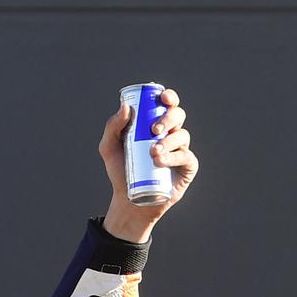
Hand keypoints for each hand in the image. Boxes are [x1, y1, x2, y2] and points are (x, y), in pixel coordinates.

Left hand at [98, 88, 198, 241]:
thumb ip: (112, 127)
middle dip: (169, 118)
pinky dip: (173, 157)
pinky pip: (186, 156)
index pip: (166, 105)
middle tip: (154, 129)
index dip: (168, 97)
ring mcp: (180, 150)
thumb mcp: (109, 148)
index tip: (162, 97)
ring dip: (168, 141)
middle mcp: (170, 134)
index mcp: (155, 125)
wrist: (128, 199)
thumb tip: (125, 107)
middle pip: (178, 116)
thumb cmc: (120, 171)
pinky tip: (160, 161)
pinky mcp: (187, 166)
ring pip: (182, 135)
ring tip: (153, 152)